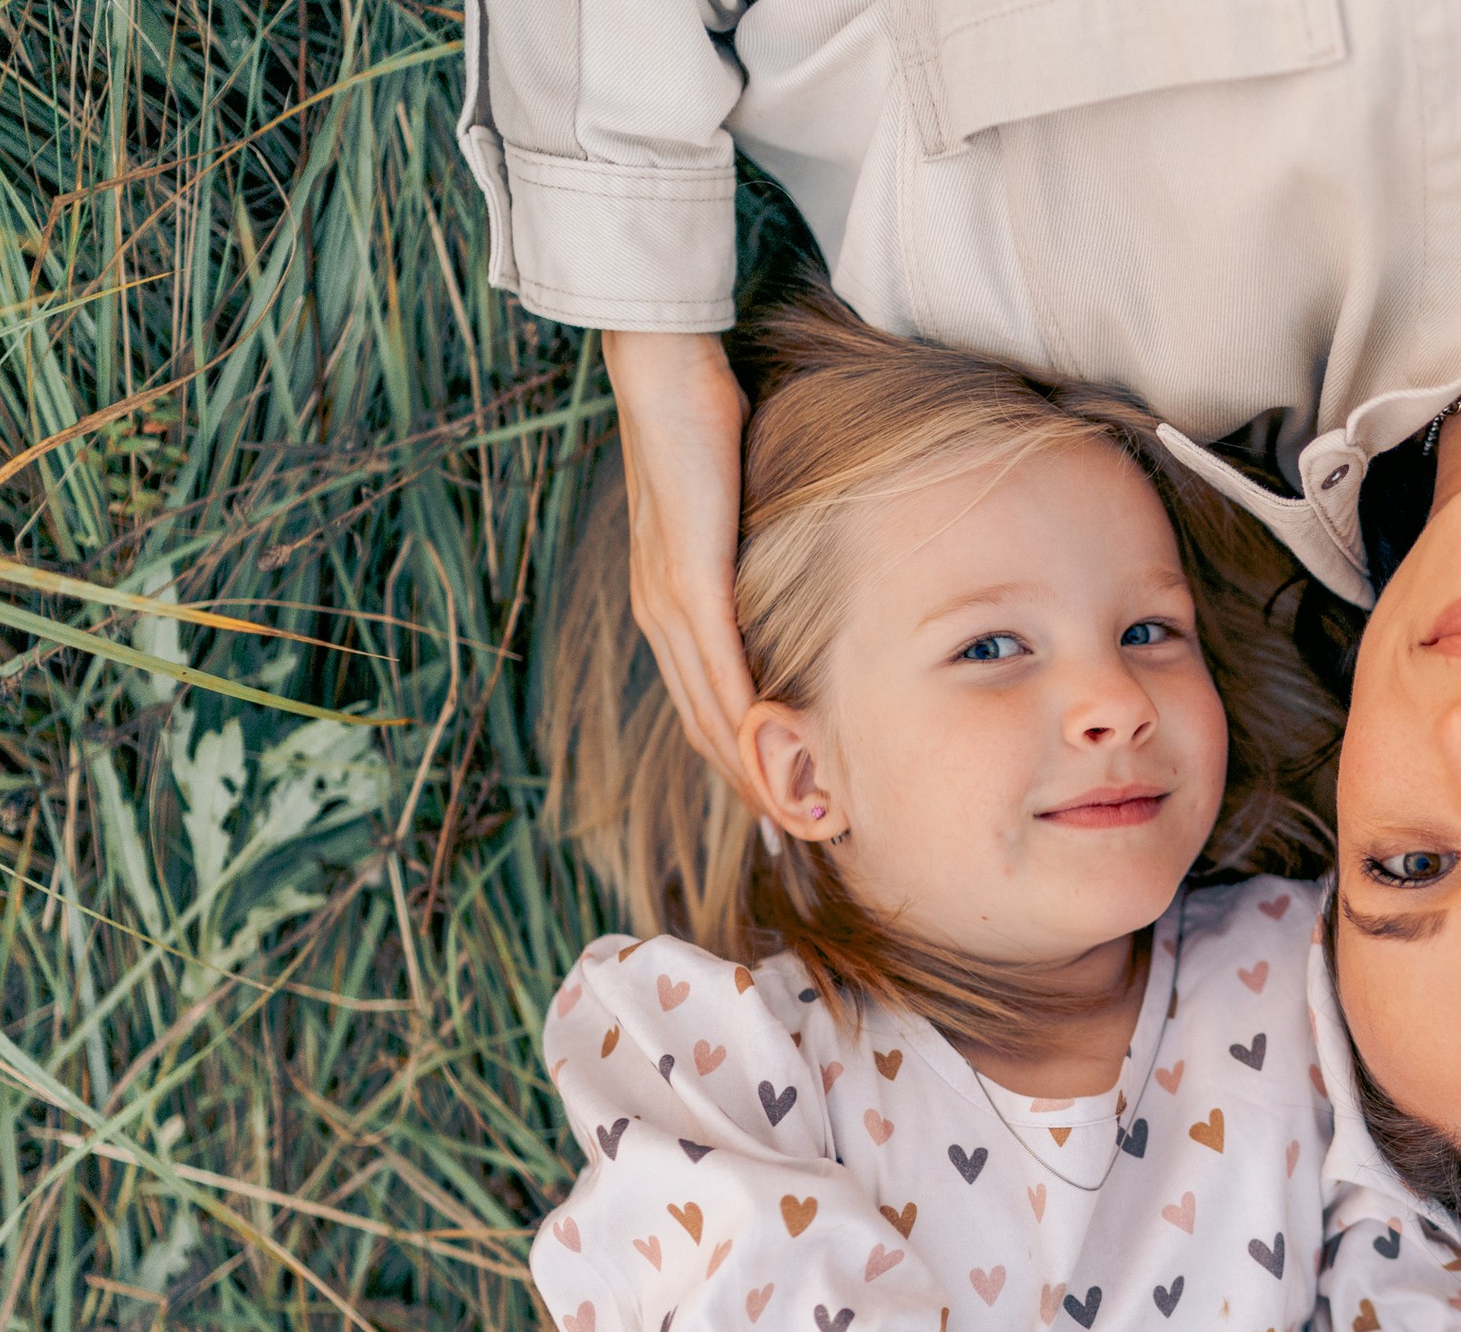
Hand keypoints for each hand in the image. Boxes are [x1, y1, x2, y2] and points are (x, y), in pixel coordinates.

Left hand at [602, 328, 759, 808]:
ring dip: (750, 764)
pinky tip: (773, 744)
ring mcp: (671, 601)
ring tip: (797, 806)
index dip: (740, 758)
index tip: (782, 799)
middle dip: (750, 781)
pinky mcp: (691, 579)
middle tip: (800, 828)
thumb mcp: (730, 506)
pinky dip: (746, 712)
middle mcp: (659, 615)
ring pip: (710, 708)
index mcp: (665, 604)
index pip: (703, 702)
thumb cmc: (699, 423)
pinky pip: (719, 664)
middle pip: (704, 723)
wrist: (660, 374)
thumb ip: (749, 554)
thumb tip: (791, 581)